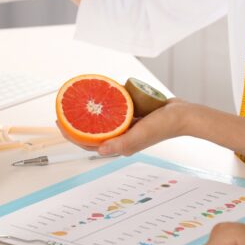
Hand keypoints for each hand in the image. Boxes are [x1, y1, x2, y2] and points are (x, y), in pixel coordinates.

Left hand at [56, 99, 191, 152]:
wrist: (184, 115)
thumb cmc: (165, 126)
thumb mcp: (141, 135)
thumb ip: (121, 144)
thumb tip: (100, 150)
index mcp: (120, 146)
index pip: (89, 143)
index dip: (71, 134)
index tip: (60, 121)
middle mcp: (122, 137)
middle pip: (92, 131)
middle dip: (76, 122)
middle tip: (64, 108)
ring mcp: (127, 126)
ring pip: (103, 121)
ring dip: (90, 113)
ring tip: (78, 101)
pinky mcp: (133, 116)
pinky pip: (115, 110)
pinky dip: (106, 105)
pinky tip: (99, 94)